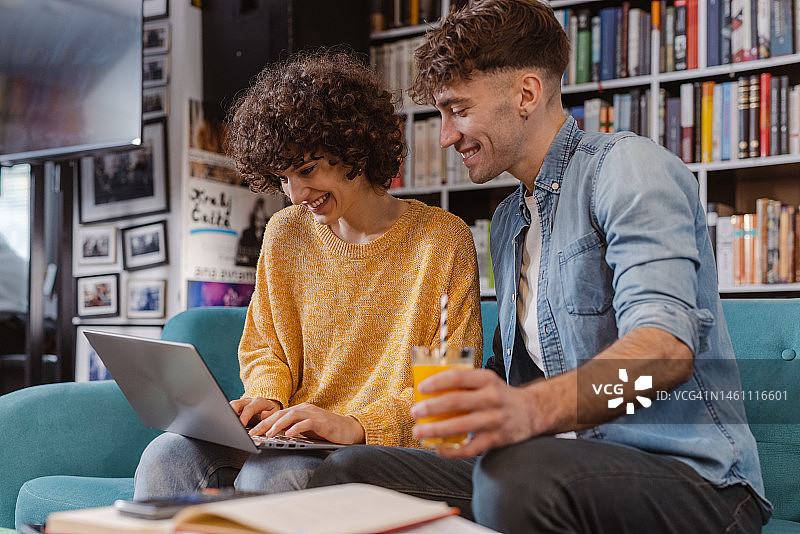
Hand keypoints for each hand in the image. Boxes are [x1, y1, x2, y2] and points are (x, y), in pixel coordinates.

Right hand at [230, 397, 281, 426]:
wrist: (269, 406)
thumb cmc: (271, 411)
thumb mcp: (275, 413)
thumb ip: (270, 415)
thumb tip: (264, 414)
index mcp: (258, 402)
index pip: (249, 408)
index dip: (244, 417)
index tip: (241, 425)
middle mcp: (248, 401)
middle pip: (236, 404)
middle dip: (231, 411)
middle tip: (230, 421)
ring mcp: (241, 404)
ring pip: (231, 406)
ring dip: (228, 413)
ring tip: (227, 422)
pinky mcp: (237, 408)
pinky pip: (230, 410)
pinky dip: (228, 415)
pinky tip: (228, 422)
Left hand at [248, 402, 365, 444]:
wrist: (349, 430)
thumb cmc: (326, 431)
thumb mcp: (305, 429)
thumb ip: (291, 427)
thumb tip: (272, 431)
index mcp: (300, 410)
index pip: (277, 415)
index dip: (263, 422)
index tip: (251, 432)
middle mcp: (305, 409)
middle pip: (281, 414)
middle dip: (265, 424)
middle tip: (253, 433)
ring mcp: (313, 414)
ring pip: (292, 416)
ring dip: (278, 425)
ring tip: (268, 434)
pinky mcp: (322, 422)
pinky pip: (307, 423)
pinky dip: (296, 428)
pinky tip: (288, 435)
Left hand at [411, 369, 540, 458]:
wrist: (532, 411)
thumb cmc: (501, 396)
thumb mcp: (486, 382)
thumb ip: (464, 384)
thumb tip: (429, 388)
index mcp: (487, 380)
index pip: (458, 377)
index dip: (437, 382)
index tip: (422, 388)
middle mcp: (491, 398)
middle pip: (456, 401)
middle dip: (431, 408)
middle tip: (415, 412)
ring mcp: (494, 420)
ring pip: (460, 426)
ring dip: (435, 430)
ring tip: (419, 431)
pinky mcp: (496, 439)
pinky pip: (470, 448)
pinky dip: (452, 451)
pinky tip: (439, 449)